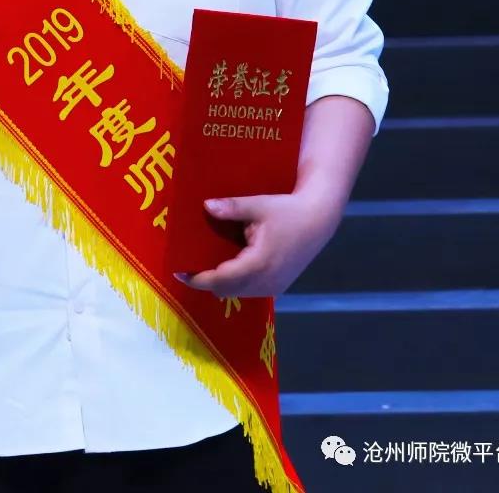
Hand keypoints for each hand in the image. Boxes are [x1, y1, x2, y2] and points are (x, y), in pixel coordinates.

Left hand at [176, 190, 341, 298]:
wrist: (319, 220)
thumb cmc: (288, 210)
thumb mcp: (258, 205)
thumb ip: (231, 208)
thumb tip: (206, 206)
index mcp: (257, 264)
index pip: (219, 280)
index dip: (197, 279)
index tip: (178, 272)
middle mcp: (265, 281)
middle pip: (225, 290)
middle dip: (207, 281)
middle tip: (190, 265)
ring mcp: (273, 287)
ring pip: (238, 292)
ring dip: (222, 282)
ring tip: (207, 264)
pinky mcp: (278, 286)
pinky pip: (250, 290)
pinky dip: (236, 282)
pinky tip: (230, 264)